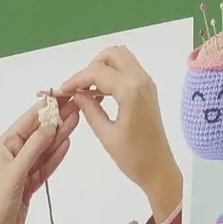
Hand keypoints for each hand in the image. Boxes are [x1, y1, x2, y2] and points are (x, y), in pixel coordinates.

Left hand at [0, 98, 77, 223]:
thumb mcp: (15, 172)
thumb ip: (34, 148)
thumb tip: (50, 124)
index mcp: (4, 147)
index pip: (27, 122)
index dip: (45, 108)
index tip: (63, 96)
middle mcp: (13, 155)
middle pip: (38, 134)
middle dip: (56, 120)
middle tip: (77, 106)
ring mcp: (23, 170)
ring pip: (44, 149)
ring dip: (60, 136)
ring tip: (77, 120)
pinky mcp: (30, 185)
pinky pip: (46, 166)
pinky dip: (56, 156)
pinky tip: (67, 143)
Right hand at [56, 45, 182, 223]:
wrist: (159, 169)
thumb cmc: (133, 157)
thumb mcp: (106, 135)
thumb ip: (90, 109)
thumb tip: (75, 94)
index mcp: (130, 91)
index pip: (97, 71)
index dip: (77, 79)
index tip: (62, 90)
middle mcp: (141, 80)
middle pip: (112, 54)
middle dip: (91, 66)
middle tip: (80, 88)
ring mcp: (147, 83)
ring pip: (121, 58)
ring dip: (102, 68)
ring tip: (88, 92)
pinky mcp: (148, 89)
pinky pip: (128, 69)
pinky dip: (112, 74)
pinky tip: (101, 95)